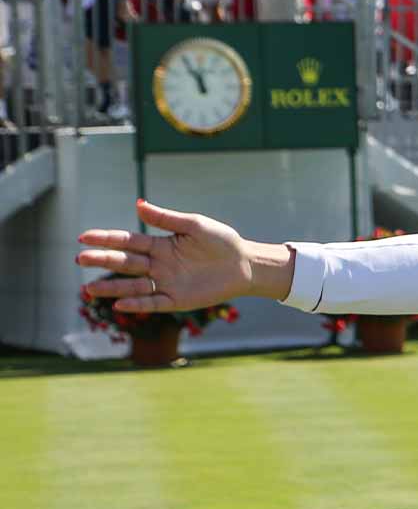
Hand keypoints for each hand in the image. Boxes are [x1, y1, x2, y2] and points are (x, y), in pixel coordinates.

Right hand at [76, 200, 286, 312]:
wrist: (246, 264)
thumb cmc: (222, 241)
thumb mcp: (195, 225)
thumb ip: (166, 219)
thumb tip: (137, 204)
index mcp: (161, 245)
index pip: (128, 242)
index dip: (107, 240)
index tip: (84, 237)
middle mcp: (159, 265)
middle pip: (125, 264)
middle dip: (103, 261)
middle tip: (80, 259)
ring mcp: (167, 283)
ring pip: (133, 286)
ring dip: (111, 288)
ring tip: (87, 289)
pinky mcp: (178, 300)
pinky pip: (154, 302)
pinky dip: (137, 303)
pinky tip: (119, 304)